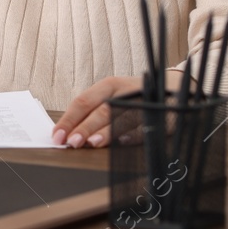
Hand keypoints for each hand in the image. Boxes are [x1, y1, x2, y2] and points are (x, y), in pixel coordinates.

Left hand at [53, 70, 183, 147]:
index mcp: (109, 85)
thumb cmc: (132, 96)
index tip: (57, 135)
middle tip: (72, 142)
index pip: (83, 102)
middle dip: (85, 127)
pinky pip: (145, 126)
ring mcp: (143, 102)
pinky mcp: (159, 113)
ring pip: (123, 118)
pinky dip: (133, 135)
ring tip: (93, 143)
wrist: (170, 88)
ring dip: (107, 132)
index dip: (69, 119)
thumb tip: (67, 133)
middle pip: (102, 110)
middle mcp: (125, 92)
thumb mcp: (111, 96)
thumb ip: (91, 113)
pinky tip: (121, 143)